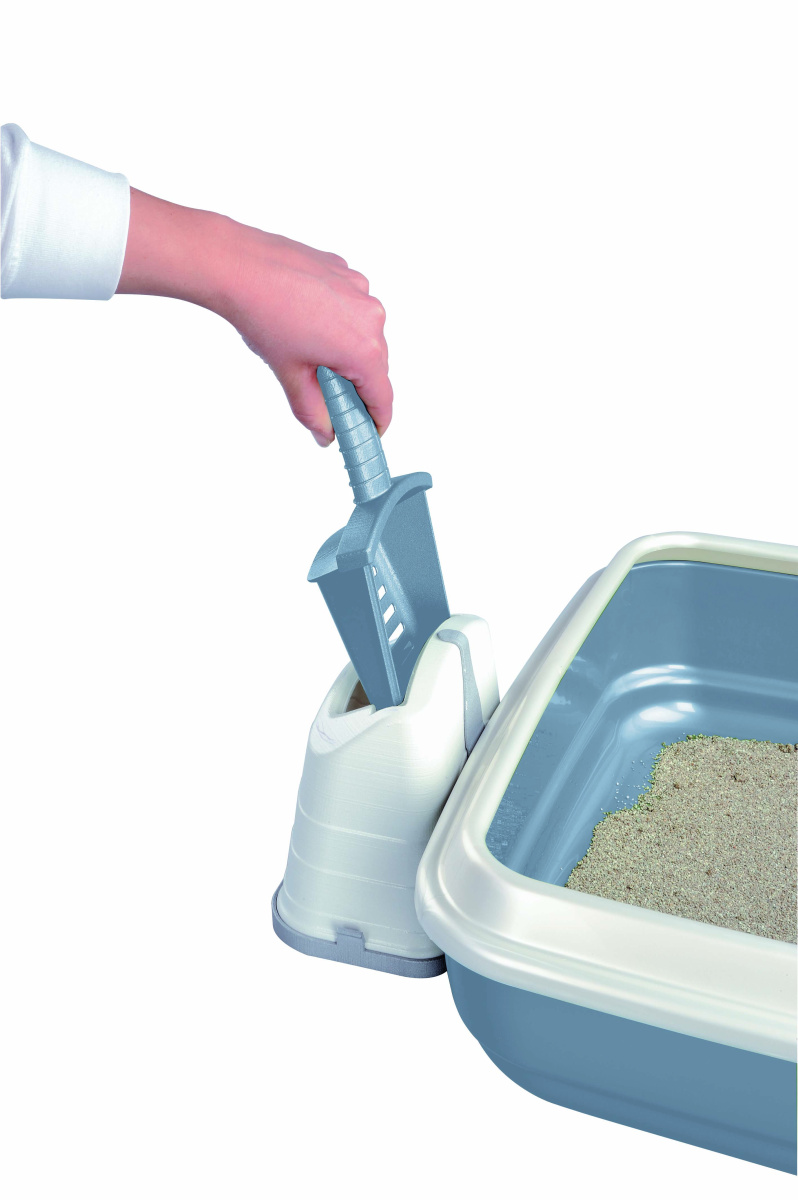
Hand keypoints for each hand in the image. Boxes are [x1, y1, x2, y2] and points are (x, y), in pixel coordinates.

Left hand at [117, 189, 391, 444]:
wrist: (237, 266)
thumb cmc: (262, 314)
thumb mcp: (290, 376)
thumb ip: (313, 412)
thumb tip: (324, 432)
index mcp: (363, 348)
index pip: (382, 397)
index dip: (376, 421)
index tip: (369, 431)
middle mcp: (371, 317)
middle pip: (375, 366)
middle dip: (354, 385)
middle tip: (328, 398)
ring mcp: (360, 290)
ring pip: (362, 335)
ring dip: (344, 351)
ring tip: (307, 353)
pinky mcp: (345, 273)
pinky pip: (351, 308)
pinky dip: (336, 322)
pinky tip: (305, 323)